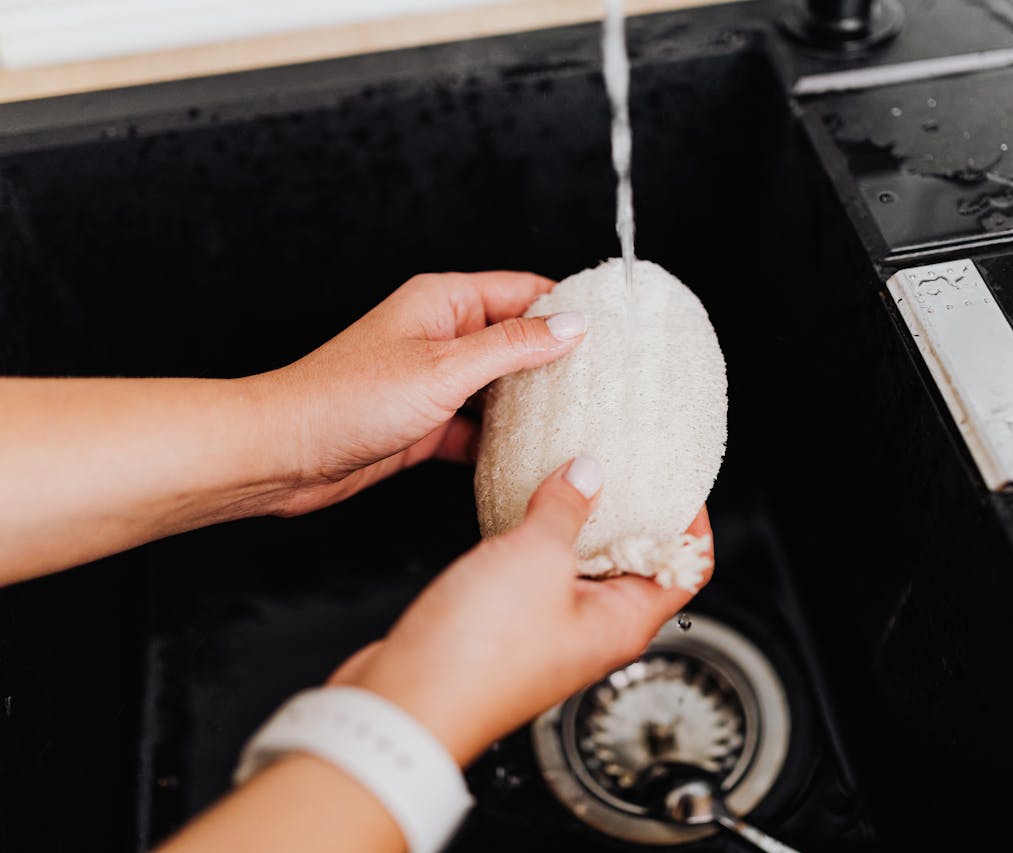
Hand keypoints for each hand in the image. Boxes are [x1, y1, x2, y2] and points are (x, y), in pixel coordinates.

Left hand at [252, 271, 586, 515]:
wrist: (284, 454)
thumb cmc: (345, 400)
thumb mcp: (444, 368)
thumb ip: (512, 346)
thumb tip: (570, 325)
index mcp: (444, 302)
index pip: (524, 290)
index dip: (569, 306)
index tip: (614, 328)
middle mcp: (441, 335)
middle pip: (517, 340)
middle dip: (558, 360)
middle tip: (609, 382)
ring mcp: (434, 381)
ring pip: (501, 388)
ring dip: (533, 405)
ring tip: (581, 421)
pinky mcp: (426, 422)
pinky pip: (478, 427)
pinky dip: (502, 441)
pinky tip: (531, 456)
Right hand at [327, 456, 713, 766]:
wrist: (405, 703)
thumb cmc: (478, 657)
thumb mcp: (535, 559)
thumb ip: (565, 510)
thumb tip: (588, 473)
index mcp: (624, 623)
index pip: (687, 570)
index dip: (692, 523)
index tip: (678, 482)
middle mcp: (595, 632)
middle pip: (639, 565)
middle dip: (635, 514)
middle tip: (624, 466)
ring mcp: (552, 630)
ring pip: (584, 567)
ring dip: (582, 523)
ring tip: (573, 475)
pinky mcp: (511, 628)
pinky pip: (540, 575)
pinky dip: (540, 540)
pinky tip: (522, 509)